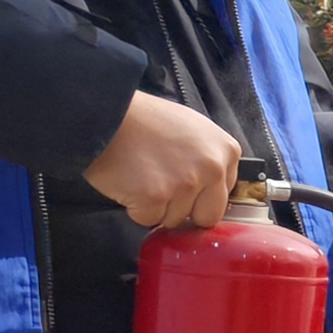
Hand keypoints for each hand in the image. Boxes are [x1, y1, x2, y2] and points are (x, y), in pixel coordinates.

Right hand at [86, 92, 243, 228]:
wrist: (105, 113)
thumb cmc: (144, 120)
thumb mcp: (193, 129)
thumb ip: (210, 159)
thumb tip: (214, 191)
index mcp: (226, 150)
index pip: (223, 194)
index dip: (199, 194)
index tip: (180, 179)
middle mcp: (212, 168)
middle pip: (207, 216)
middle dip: (184, 209)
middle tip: (161, 185)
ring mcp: (185, 184)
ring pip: (175, 219)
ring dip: (156, 206)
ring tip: (142, 175)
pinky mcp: (156, 197)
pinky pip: (148, 219)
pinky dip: (135, 207)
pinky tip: (129, 182)